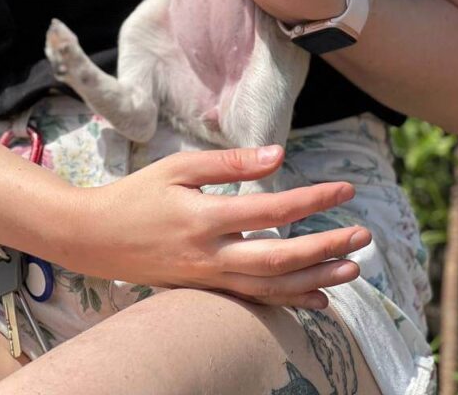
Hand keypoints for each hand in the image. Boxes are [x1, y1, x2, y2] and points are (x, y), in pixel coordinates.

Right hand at [67, 145, 370, 309]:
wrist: (95, 238)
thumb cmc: (139, 194)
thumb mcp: (179, 167)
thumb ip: (230, 163)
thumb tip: (278, 155)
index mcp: (204, 219)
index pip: (272, 211)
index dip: (312, 200)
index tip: (345, 189)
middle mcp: (211, 256)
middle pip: (279, 260)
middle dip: (325, 248)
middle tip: (362, 236)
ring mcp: (209, 279)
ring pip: (271, 288)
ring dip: (316, 279)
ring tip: (353, 269)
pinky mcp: (207, 290)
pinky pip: (255, 300)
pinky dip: (289, 300)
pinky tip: (318, 297)